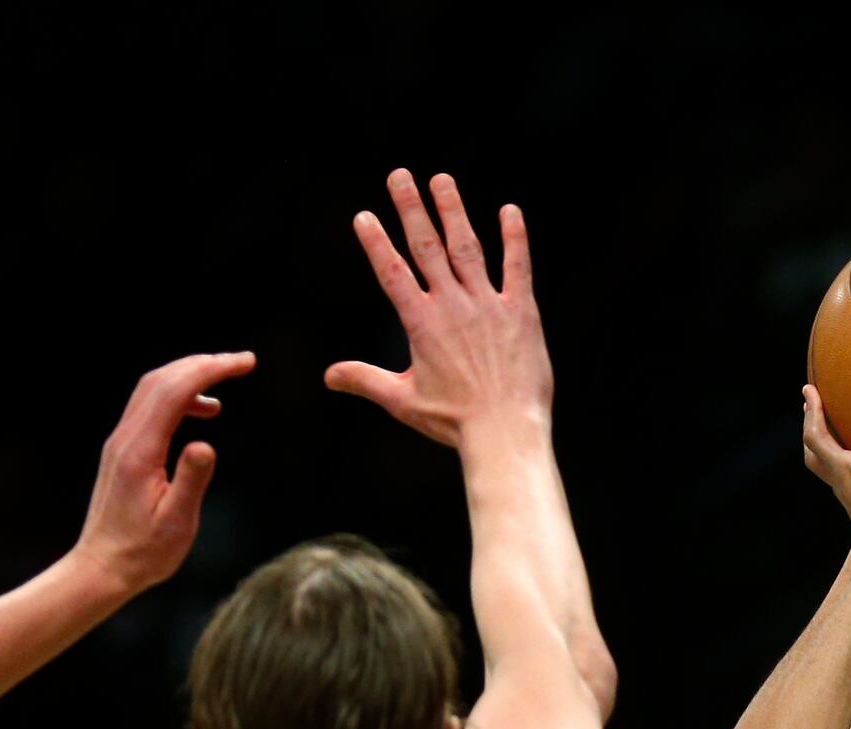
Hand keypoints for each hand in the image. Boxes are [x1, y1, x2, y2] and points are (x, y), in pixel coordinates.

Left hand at [73, 351, 254, 592]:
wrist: (102, 568)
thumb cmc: (143, 552)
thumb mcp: (176, 522)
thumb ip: (191, 480)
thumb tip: (206, 444)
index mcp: (140, 451)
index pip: (175, 392)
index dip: (211, 369)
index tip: (246, 363)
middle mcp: (125, 439)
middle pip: (161, 379)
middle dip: (203, 363)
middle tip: (243, 361)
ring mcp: (120, 442)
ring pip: (153, 389)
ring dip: (190, 375)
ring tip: (227, 380)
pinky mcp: (123, 450)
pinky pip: (151, 407)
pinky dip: (179, 396)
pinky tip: (203, 411)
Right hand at [327, 170, 550, 446]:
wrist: (506, 431)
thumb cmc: (454, 422)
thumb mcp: (403, 401)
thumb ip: (365, 380)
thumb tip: (329, 376)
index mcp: (421, 324)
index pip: (392, 272)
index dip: (376, 241)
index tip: (364, 215)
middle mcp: (452, 306)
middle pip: (426, 247)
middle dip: (411, 208)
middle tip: (399, 175)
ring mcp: (488, 305)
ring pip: (467, 248)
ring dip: (453, 211)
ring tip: (442, 180)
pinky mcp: (521, 313)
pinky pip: (517, 267)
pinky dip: (514, 238)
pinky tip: (509, 211)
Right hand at [800, 386, 850, 564]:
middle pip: (830, 461)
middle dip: (826, 441)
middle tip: (824, 419)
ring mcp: (843, 476)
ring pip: (817, 447)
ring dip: (813, 422)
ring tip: (810, 400)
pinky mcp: (840, 466)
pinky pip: (819, 435)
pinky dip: (813, 414)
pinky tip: (810, 392)